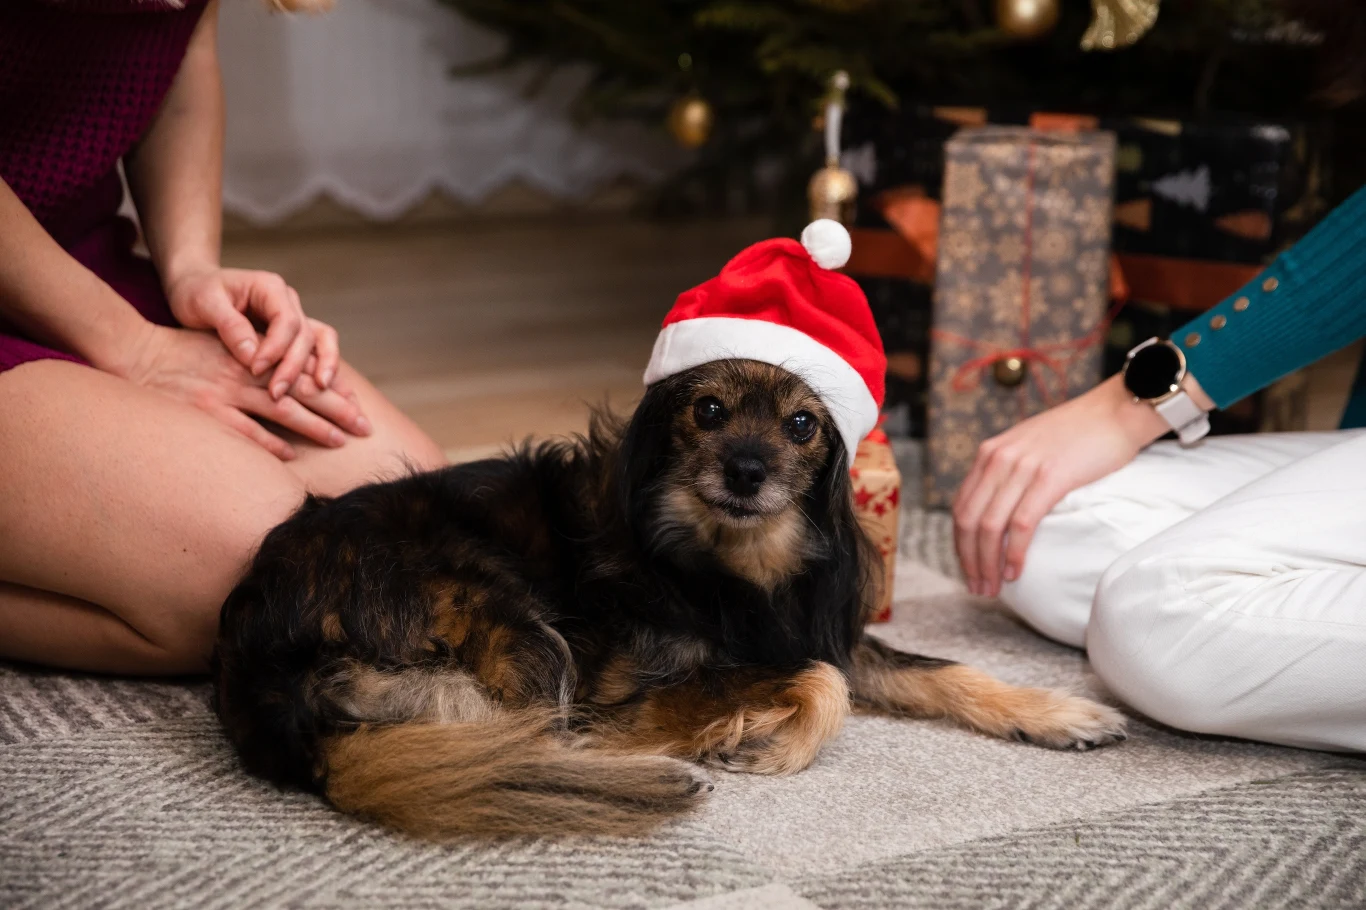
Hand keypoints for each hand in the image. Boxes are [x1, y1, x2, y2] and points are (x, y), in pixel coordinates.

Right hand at [124, 324, 370, 460]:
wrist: (138, 354)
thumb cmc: (185, 353)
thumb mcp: (228, 347)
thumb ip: (260, 361)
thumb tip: (296, 381)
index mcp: (255, 357)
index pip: (304, 373)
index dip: (333, 390)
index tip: (358, 406)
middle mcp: (246, 373)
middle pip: (303, 392)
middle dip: (337, 411)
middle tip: (365, 428)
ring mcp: (226, 393)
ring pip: (282, 411)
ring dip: (314, 428)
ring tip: (340, 441)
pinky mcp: (205, 412)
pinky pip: (244, 431)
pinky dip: (269, 444)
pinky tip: (290, 456)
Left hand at [165, 266, 339, 400]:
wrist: (195, 287)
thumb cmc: (196, 292)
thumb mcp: (204, 303)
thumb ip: (230, 327)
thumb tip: (252, 356)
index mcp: (270, 288)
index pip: (286, 320)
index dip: (276, 348)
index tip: (256, 369)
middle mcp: (288, 301)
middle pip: (305, 335)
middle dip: (293, 366)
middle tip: (276, 393)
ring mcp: (294, 318)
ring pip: (321, 341)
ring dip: (323, 367)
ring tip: (320, 391)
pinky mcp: (291, 335)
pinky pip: (317, 350)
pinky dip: (323, 368)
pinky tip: (322, 390)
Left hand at [952, 375, 1169, 597]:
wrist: (1115, 411)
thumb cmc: (1077, 434)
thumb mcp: (1028, 447)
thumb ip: (1008, 471)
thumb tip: (998, 508)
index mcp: (989, 454)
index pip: (961, 507)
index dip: (960, 544)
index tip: (969, 569)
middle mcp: (998, 459)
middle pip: (968, 521)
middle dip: (970, 561)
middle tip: (979, 589)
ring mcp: (1022, 468)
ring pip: (990, 527)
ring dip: (988, 563)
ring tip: (993, 588)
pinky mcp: (1049, 478)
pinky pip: (1021, 524)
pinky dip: (1014, 552)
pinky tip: (1015, 571)